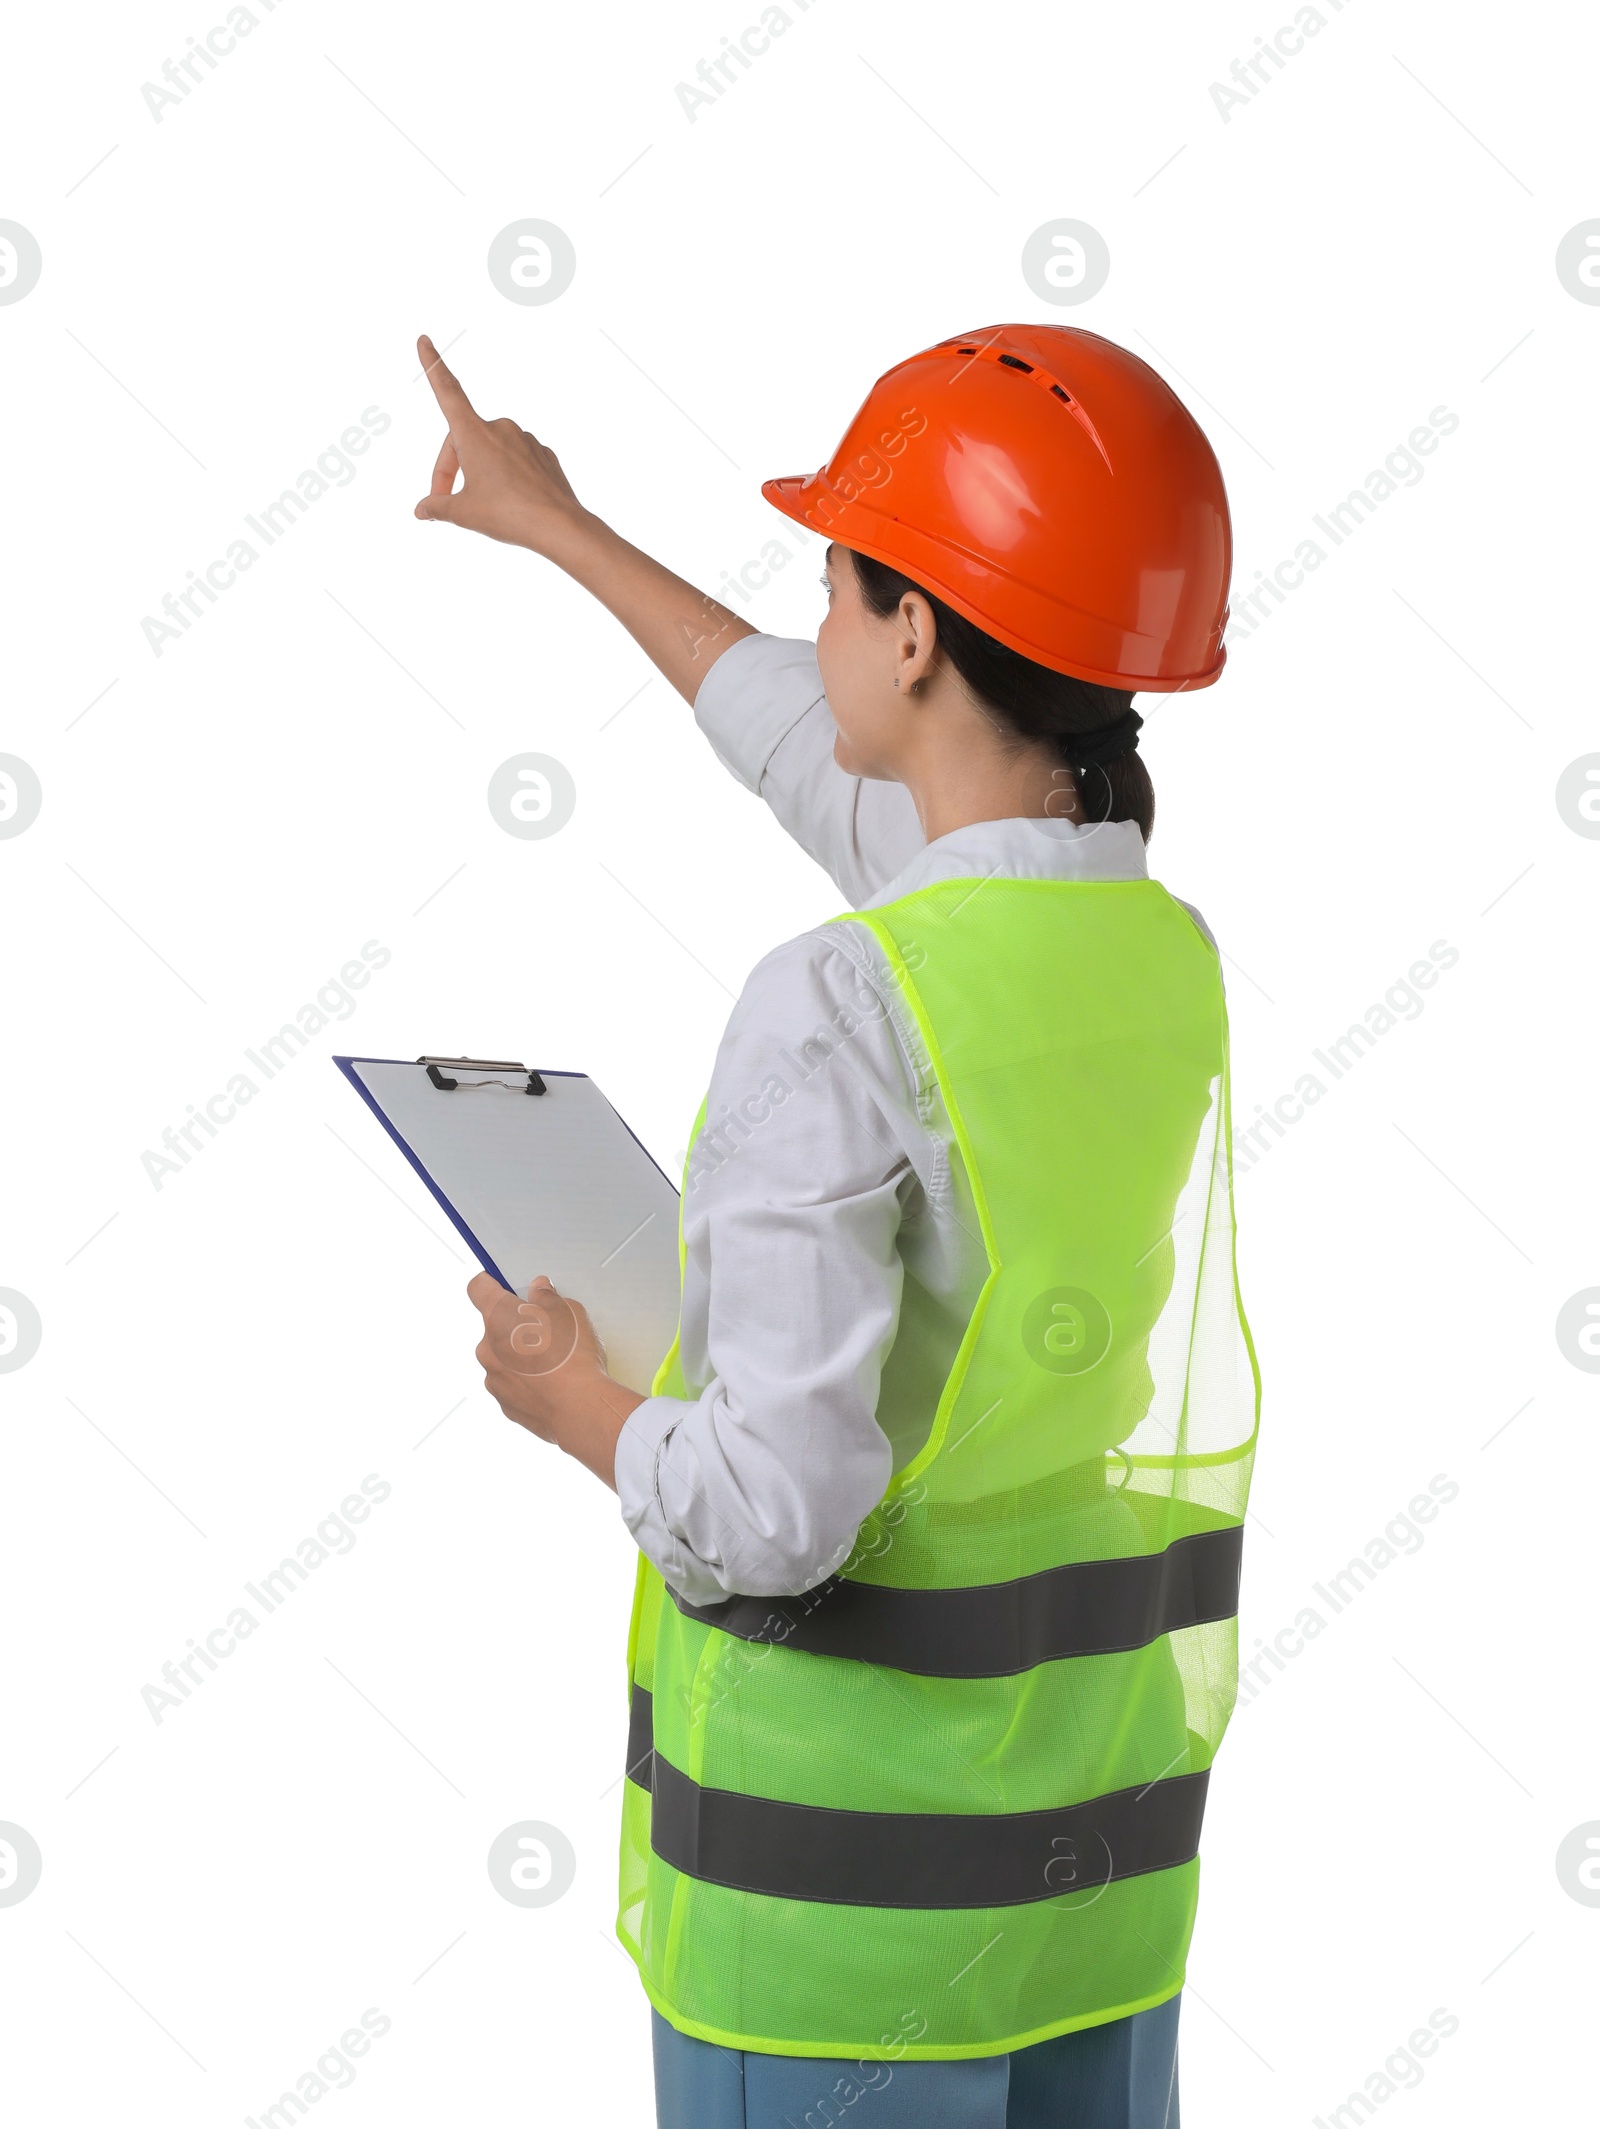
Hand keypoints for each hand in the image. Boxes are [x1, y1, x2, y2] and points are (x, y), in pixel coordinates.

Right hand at [414, 335, 590, 555]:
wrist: (560, 527)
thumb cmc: (509, 515)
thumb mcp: (464, 513)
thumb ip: (439, 506)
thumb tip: (423, 509)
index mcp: (475, 433)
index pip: (447, 391)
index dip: (432, 365)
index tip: (424, 340)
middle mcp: (500, 428)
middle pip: (463, 441)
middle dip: (451, 469)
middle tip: (444, 500)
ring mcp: (525, 439)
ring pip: (491, 452)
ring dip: (480, 472)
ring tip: (483, 505)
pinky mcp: (543, 454)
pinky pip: (516, 461)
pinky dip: (506, 477)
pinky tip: (511, 501)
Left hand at [468, 1272, 642, 1486]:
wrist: (579, 1409)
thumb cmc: (572, 1357)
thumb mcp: (569, 1311)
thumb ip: (548, 1298)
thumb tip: (539, 1293)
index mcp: (498, 1317)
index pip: (478, 1288)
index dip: (490, 1283)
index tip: (501, 1283)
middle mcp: (487, 1348)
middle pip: (495, 1327)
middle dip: (516, 1326)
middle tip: (547, 1329)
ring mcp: (494, 1379)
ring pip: (503, 1359)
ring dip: (521, 1356)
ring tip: (555, 1361)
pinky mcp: (505, 1405)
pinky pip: (513, 1385)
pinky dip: (529, 1382)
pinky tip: (554, 1384)